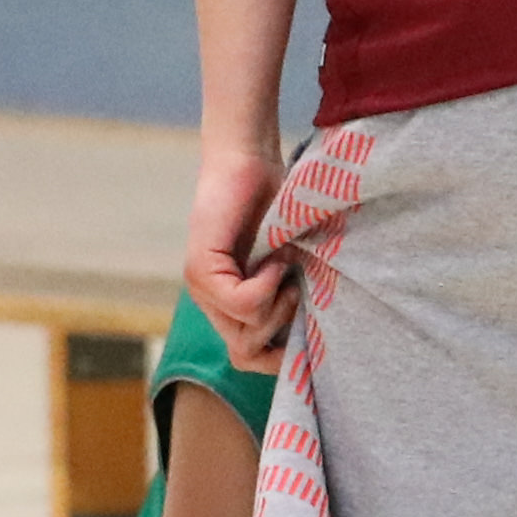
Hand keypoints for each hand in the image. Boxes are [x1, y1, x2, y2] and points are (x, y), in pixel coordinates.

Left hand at [185, 137, 291, 368]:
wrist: (250, 156)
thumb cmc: (280, 203)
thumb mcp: (294, 263)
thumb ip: (295, 298)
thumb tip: (316, 343)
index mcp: (229, 306)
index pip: (248, 360)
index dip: (280, 358)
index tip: (311, 333)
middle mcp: (209, 303)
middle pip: (246, 356)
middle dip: (282, 331)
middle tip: (296, 288)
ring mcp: (200, 288)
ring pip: (245, 334)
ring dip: (278, 304)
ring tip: (286, 266)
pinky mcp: (201, 268)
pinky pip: (243, 304)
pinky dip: (268, 285)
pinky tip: (275, 257)